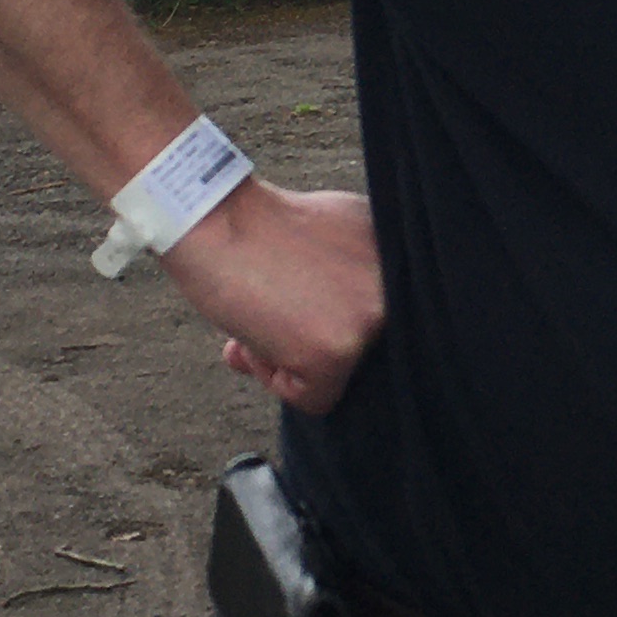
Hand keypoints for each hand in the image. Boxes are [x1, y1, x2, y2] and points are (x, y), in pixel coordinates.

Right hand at [160, 179, 383, 418]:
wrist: (214, 217)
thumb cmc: (260, 223)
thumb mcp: (334, 231)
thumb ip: (348, 278)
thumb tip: (337, 325)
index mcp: (401, 260)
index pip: (377, 324)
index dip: (330, 315)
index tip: (300, 294)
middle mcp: (399, 291)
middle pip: (359, 351)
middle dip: (310, 337)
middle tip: (274, 302)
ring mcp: (370, 322)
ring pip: (338, 377)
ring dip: (290, 355)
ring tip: (263, 310)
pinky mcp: (337, 352)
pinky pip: (314, 399)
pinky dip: (275, 378)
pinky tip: (255, 331)